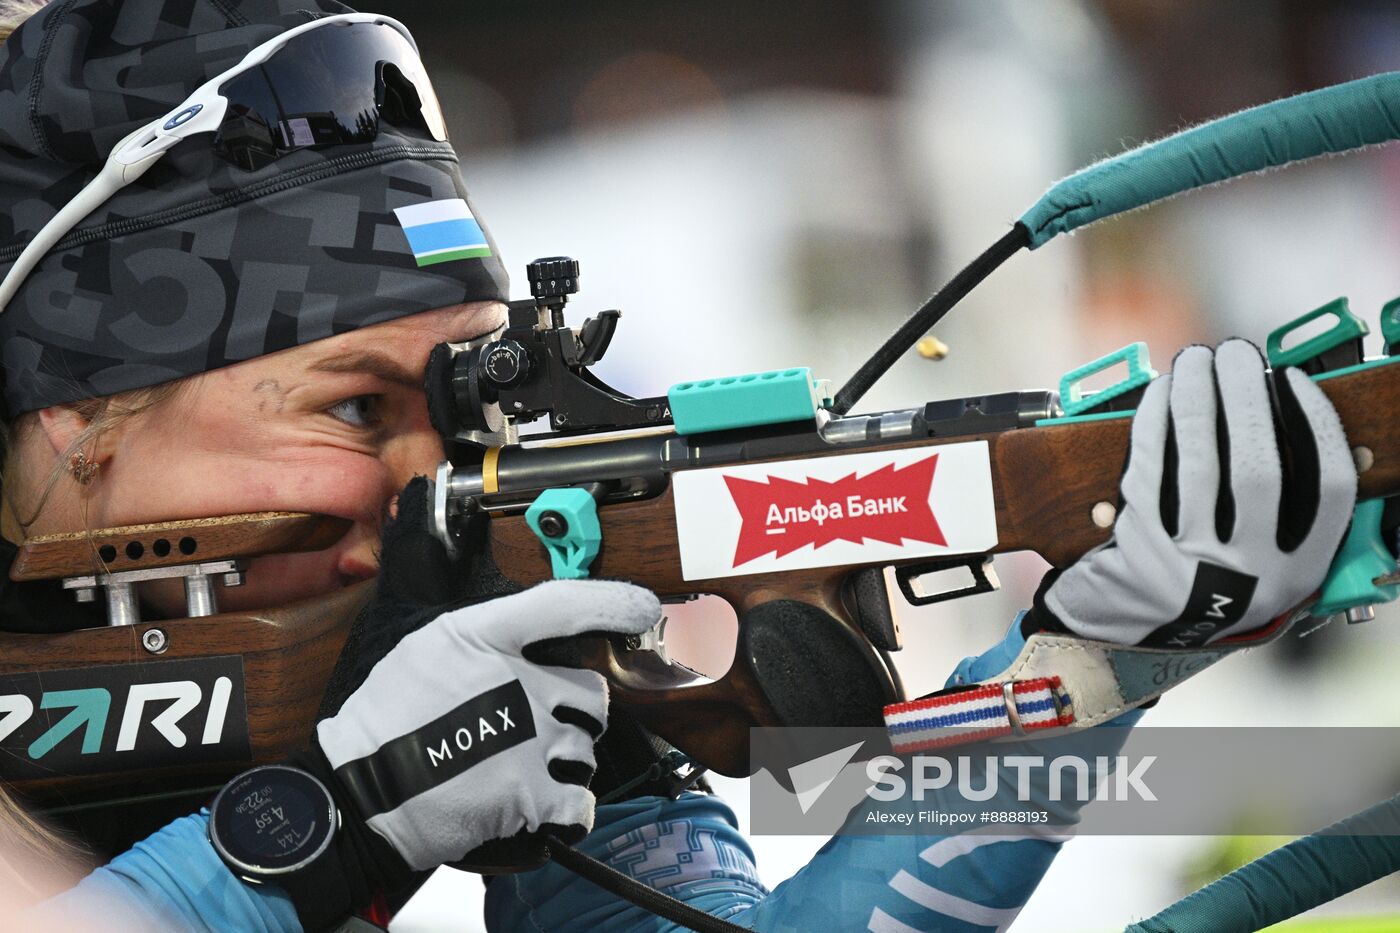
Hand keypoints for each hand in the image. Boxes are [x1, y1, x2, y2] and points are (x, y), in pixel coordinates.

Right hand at [316, 576, 659, 869]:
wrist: (362, 789)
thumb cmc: (388, 717)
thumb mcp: (427, 646)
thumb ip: (480, 633)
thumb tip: (522, 627)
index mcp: (487, 637)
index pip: (564, 604)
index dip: (613, 603)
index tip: (646, 609)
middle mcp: (517, 682)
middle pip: (591, 694)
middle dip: (579, 714)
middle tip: (547, 727)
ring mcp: (527, 738)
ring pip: (586, 749)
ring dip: (569, 762)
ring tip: (528, 769)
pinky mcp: (527, 793)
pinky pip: (580, 801)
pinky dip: (572, 809)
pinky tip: (551, 808)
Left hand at [1037, 340, 1355, 646]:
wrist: (1144, 626)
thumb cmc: (1218, 573)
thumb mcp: (1275, 560)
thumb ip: (1295, 506)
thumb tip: (1292, 408)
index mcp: (1299, 570)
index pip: (1327, 487)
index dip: (1315, 423)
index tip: (1293, 378)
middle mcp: (1249, 571)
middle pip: (1257, 467)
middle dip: (1247, 397)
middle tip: (1238, 352)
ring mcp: (1190, 562)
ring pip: (1197, 462)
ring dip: (1198, 397)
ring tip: (1198, 358)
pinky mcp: (1140, 547)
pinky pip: (1149, 468)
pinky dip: (1156, 421)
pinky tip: (1164, 390)